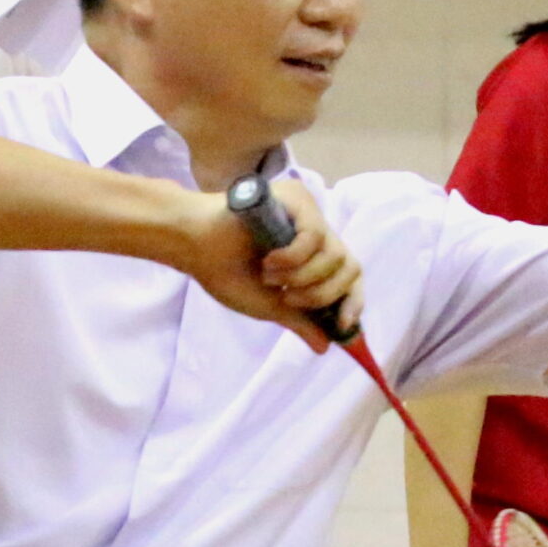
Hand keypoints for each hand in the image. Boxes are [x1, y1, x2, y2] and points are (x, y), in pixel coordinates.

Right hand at [176, 177, 362, 350]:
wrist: (195, 245)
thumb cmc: (225, 272)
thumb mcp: (268, 306)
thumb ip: (299, 321)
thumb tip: (325, 347)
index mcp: (311, 258)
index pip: (349, 279)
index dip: (352, 302)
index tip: (342, 327)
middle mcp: (315, 234)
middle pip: (351, 268)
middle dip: (323, 293)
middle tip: (288, 298)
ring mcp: (308, 215)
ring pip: (335, 254)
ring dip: (303, 277)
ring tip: (269, 276)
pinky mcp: (298, 200)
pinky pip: (315, 236)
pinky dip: (294, 257)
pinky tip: (268, 260)